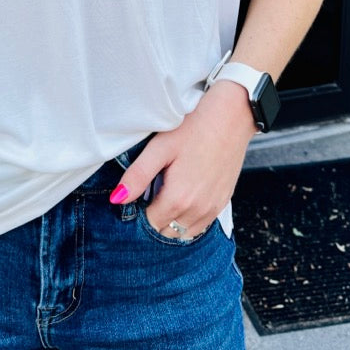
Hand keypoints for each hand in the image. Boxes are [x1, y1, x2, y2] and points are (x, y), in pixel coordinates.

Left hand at [110, 81, 255, 238]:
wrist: (232, 116)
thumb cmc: (194, 127)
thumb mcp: (160, 147)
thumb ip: (138, 176)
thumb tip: (117, 199)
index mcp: (178, 198)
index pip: (149, 224)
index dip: (138, 214)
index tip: (136, 197)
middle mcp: (198, 210)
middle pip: (166, 233)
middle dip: (153, 220)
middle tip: (148, 196)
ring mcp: (213, 208)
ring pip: (183, 234)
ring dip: (170, 223)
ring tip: (164, 197)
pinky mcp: (223, 202)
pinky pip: (200, 226)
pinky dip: (187, 221)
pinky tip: (183, 200)